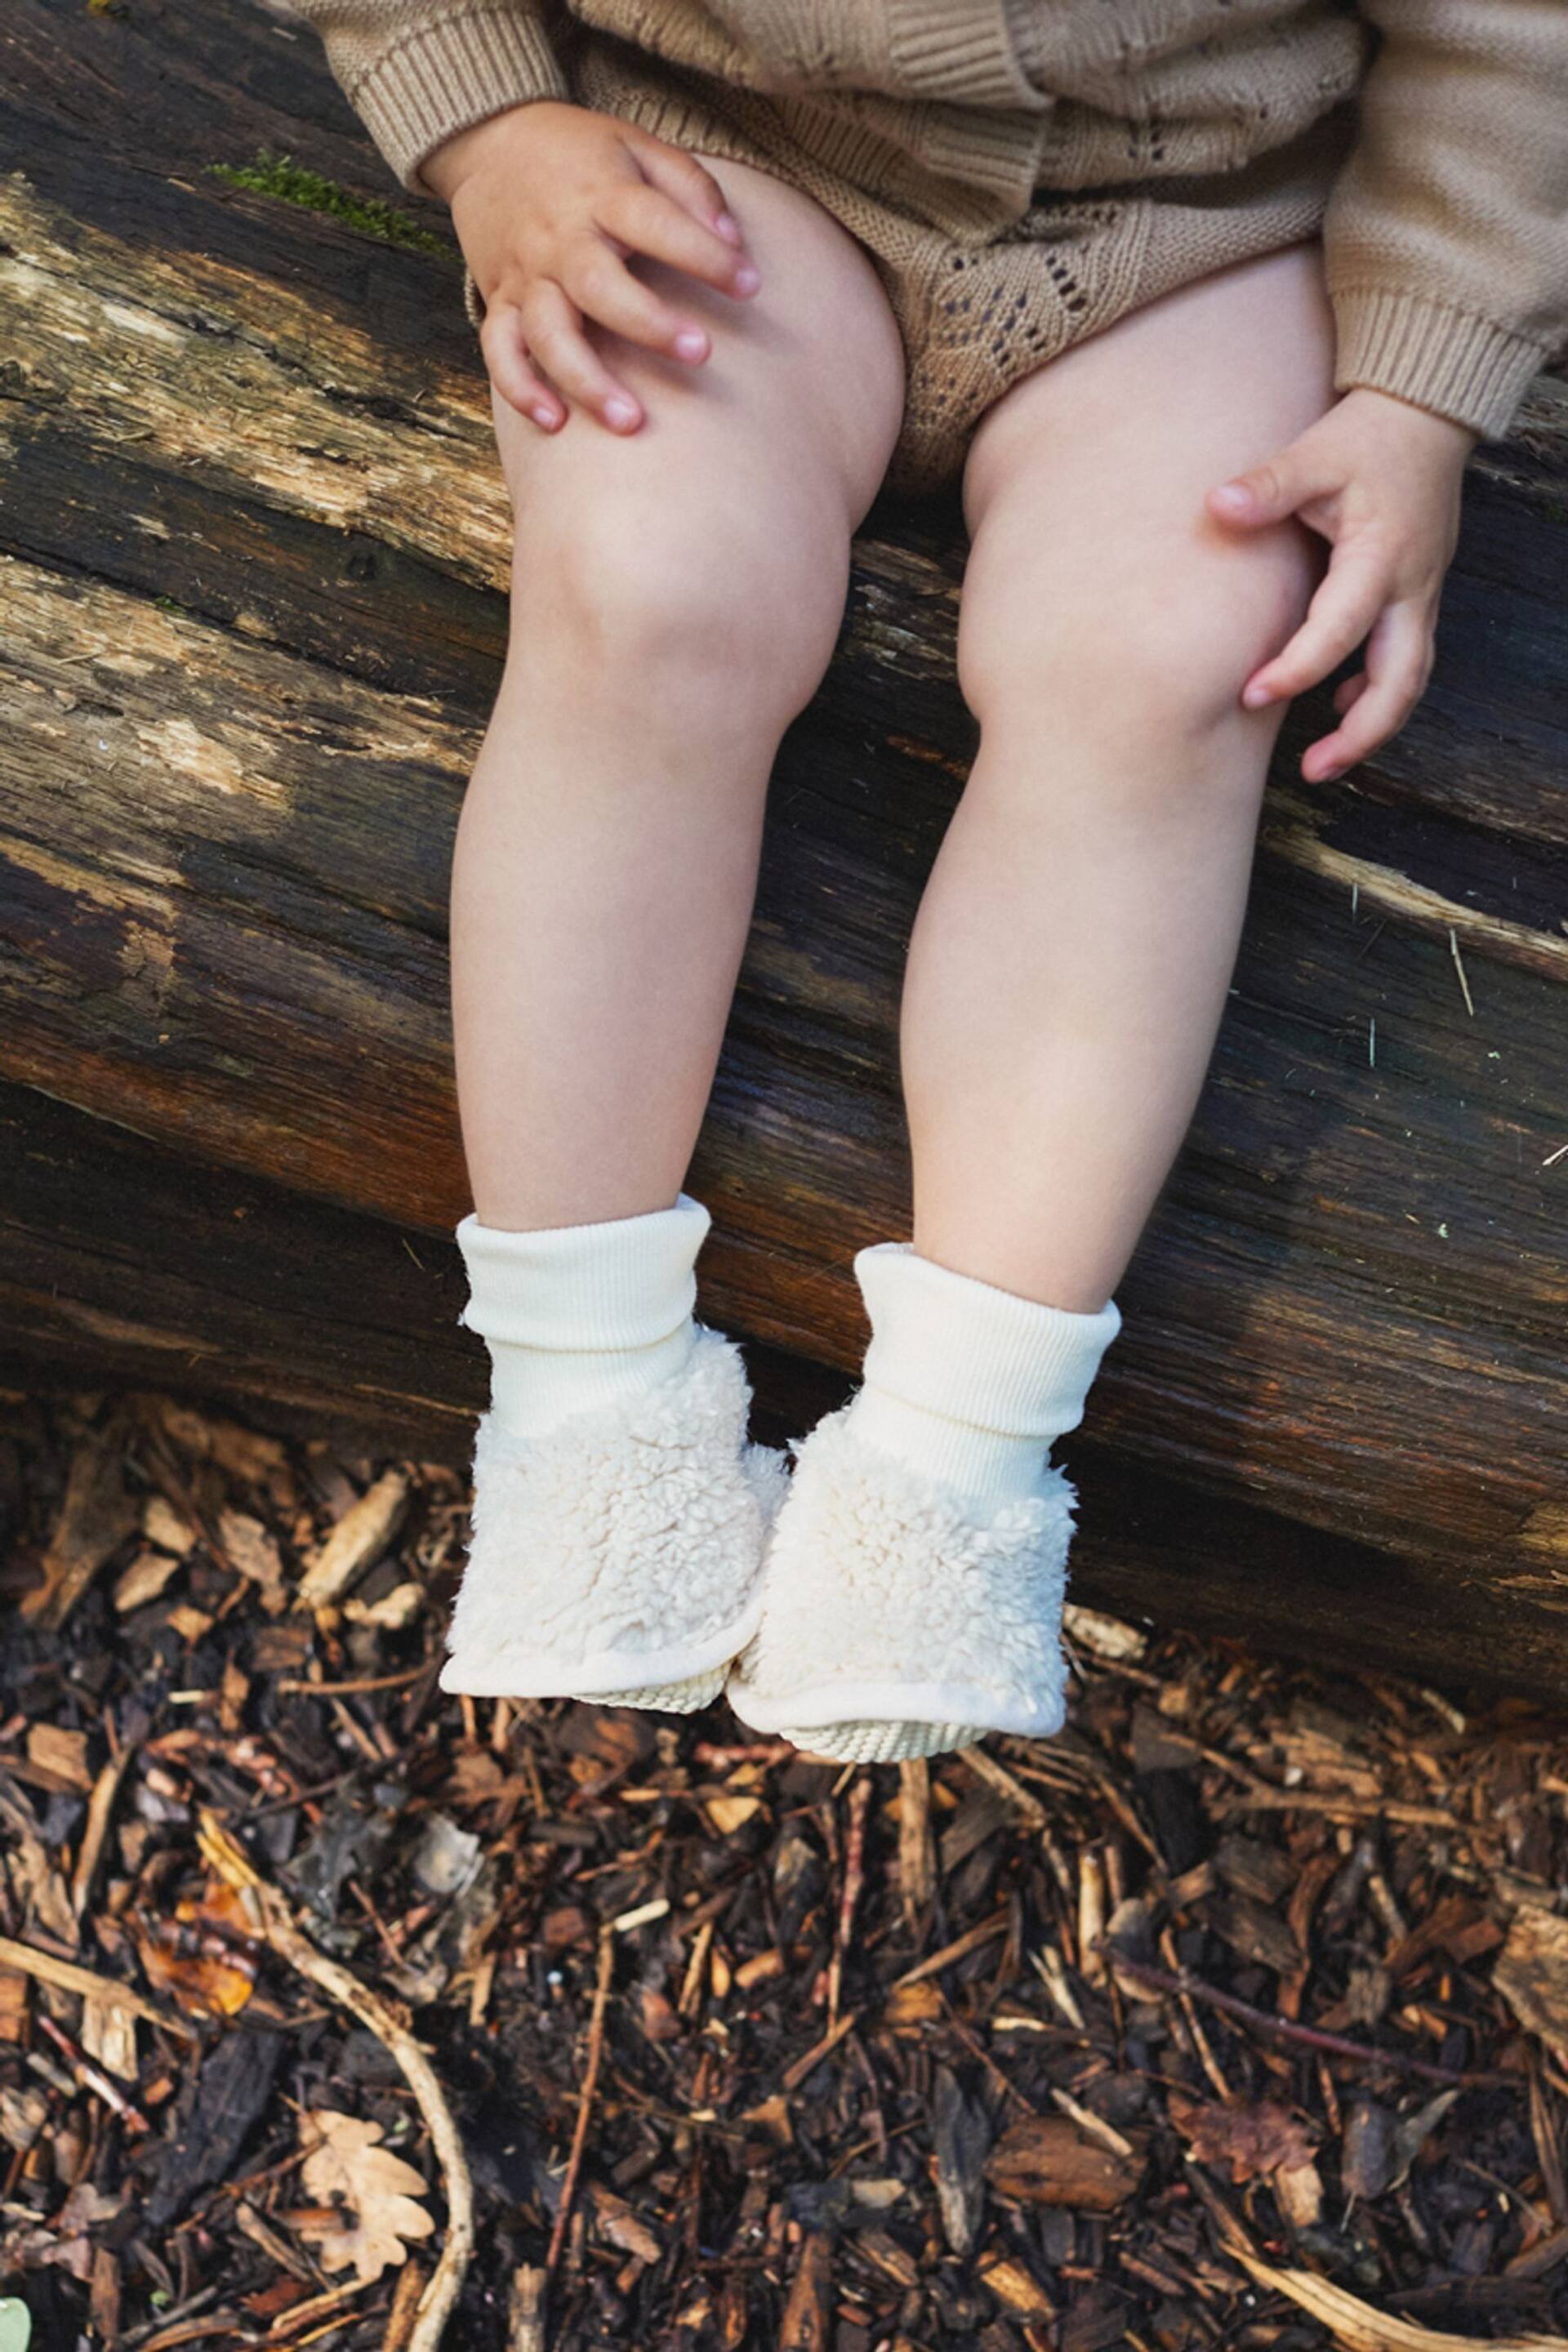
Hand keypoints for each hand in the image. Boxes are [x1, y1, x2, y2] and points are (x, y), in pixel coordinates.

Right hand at [420, 100, 761, 435]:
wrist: (490, 138)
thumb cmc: (581, 154)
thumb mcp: (639, 146)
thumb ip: (691, 188)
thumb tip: (735, 244)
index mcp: (602, 195)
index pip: (657, 223)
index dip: (705, 255)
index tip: (749, 285)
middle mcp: (561, 238)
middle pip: (599, 286)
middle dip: (648, 324)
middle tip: (700, 354)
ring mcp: (528, 274)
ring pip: (549, 333)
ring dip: (586, 380)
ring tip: (630, 422)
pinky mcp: (501, 300)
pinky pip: (500, 350)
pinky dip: (521, 389)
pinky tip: (555, 423)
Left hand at [1204, 386, 1477, 782]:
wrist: (1424, 416)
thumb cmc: (1366, 436)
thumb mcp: (1314, 453)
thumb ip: (1268, 484)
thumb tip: (1219, 506)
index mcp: (1381, 557)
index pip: (1340, 629)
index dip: (1297, 668)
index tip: (1251, 695)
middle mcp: (1412, 587)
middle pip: (1401, 681)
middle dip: (1361, 734)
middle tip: (1312, 769)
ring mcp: (1422, 597)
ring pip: (1410, 681)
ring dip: (1372, 727)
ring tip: (1323, 761)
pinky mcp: (1419, 598)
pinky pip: (1407, 662)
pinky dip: (1377, 693)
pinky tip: (1338, 704)